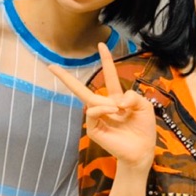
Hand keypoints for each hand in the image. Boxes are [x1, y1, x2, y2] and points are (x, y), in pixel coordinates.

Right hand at [50, 42, 155, 167]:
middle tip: (51, 66)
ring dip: (106, 103)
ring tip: (118, 110)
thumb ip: (133, 96)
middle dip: (66, 78)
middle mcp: (105, 106)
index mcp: (117, 99)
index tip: (101, 45)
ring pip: (90, 101)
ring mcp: (97, 118)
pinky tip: (112, 112)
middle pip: (82, 90)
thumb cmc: (144, 129)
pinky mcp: (93, 129)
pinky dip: (101, 109)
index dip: (106, 61)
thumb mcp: (144, 107)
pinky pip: (91, 113)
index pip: (109, 76)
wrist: (142, 151)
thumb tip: (117, 99)